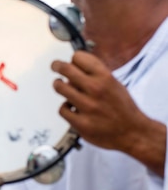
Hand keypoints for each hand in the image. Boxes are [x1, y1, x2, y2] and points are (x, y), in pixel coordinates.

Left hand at [52, 51, 165, 174]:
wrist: (133, 132)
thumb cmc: (122, 108)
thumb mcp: (114, 84)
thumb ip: (96, 76)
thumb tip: (74, 69)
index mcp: (106, 78)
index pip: (79, 57)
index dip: (73, 59)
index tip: (70, 61)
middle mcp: (96, 89)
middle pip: (66, 69)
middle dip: (57, 66)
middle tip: (55, 66)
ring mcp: (88, 106)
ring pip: (60, 88)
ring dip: (58, 85)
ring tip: (61, 86)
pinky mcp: (81, 123)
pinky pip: (62, 109)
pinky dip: (65, 108)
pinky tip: (71, 108)